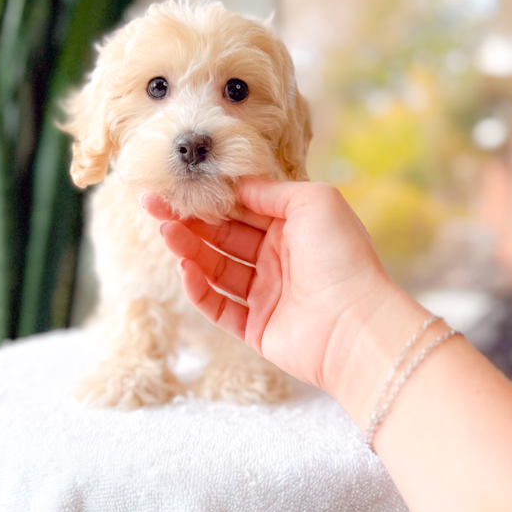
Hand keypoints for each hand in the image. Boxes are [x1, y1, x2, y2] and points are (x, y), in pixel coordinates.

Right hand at [141, 179, 423, 402]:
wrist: (356, 325)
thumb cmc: (341, 256)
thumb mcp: (313, 201)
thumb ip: (270, 189)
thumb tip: (235, 183)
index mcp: (294, 227)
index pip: (242, 207)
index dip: (210, 197)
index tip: (177, 186)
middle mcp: (279, 258)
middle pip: (224, 236)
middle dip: (190, 221)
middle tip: (155, 208)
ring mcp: (268, 295)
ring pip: (217, 269)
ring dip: (190, 250)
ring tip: (167, 234)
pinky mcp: (257, 328)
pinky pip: (219, 307)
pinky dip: (199, 289)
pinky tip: (185, 269)